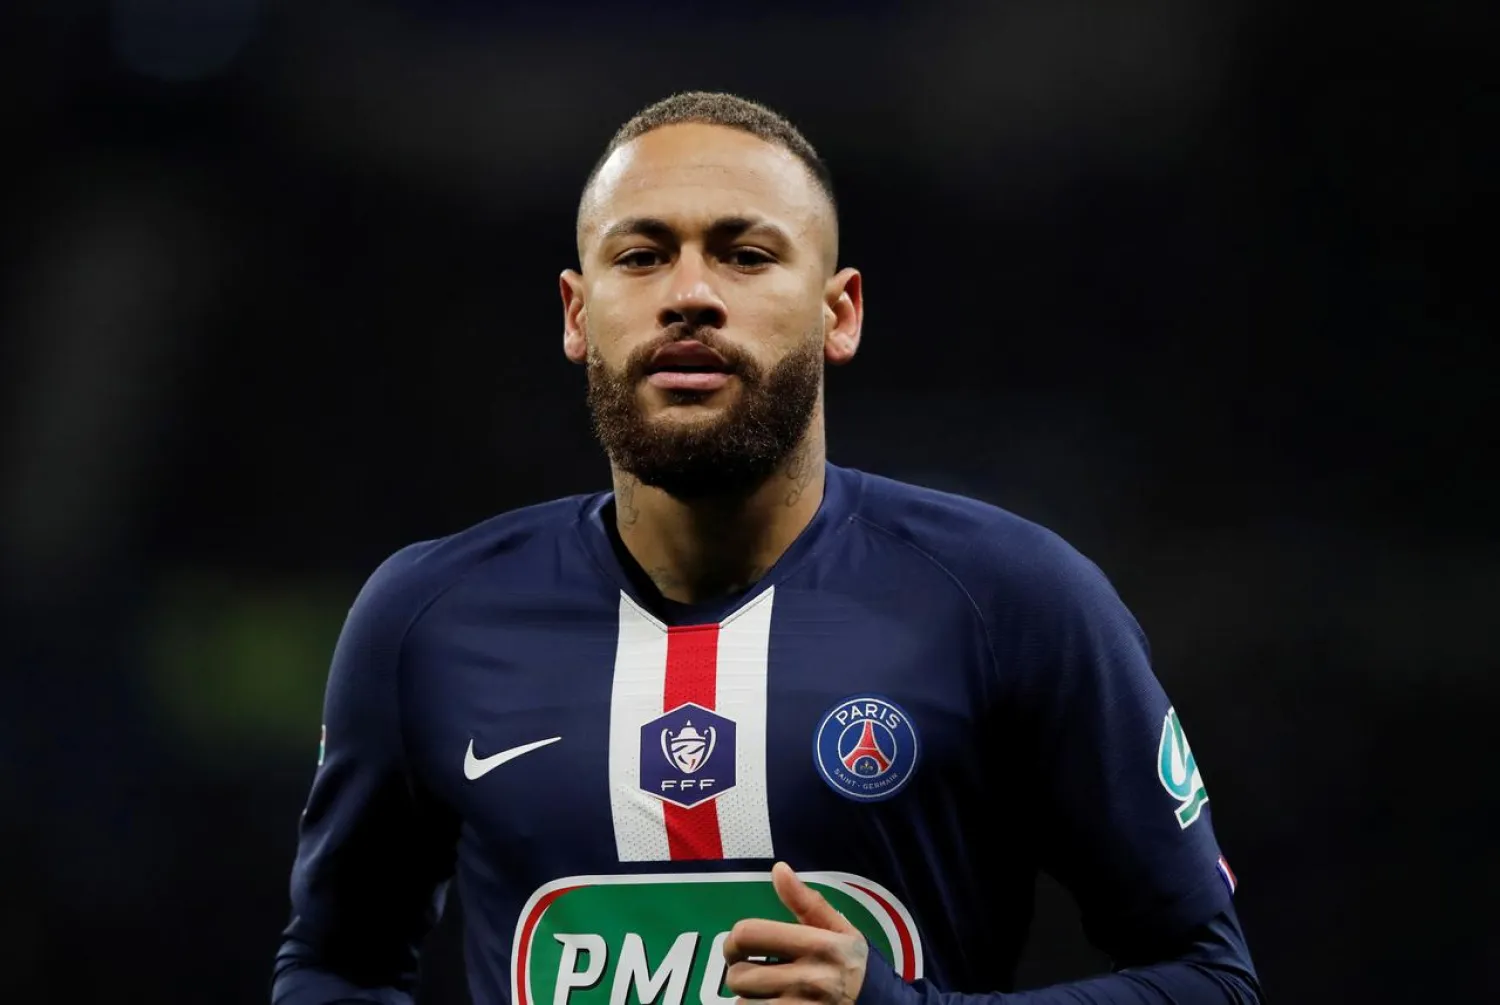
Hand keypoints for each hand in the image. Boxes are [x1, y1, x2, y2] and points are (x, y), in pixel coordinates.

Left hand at [722, 862, 869, 1004]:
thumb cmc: (853, 965)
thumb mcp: (840, 929)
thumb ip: (807, 901)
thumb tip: (778, 869)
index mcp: (819, 945)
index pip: (748, 934)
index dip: (733, 941)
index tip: (740, 947)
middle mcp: (811, 979)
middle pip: (738, 975)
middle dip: (739, 973)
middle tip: (751, 972)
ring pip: (743, 1004)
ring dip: (748, 999)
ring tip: (765, 993)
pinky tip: (772, 1004)